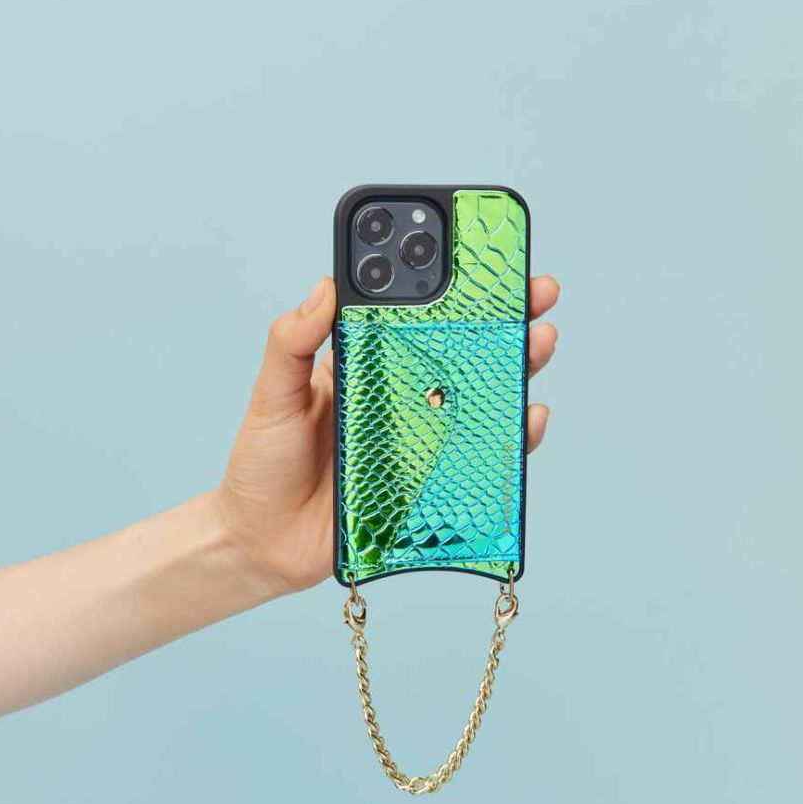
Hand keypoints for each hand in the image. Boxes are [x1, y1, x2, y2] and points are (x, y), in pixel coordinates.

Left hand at [217, 275, 560, 594]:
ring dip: (518, 368)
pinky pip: (482, 456)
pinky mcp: (432, 483)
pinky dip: (514, 437)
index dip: (453, 290)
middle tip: (536, 293)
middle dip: (506, 321)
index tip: (485, 261)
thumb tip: (323, 287)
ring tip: (539, 342)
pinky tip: (530, 417)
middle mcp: (402, 400)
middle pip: (464, 353)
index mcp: (368, 368)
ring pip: (481, 398)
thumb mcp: (272, 395)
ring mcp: (421, 441)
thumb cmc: (263, 464)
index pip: (417, 319)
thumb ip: (291, 343)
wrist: (264, 541)